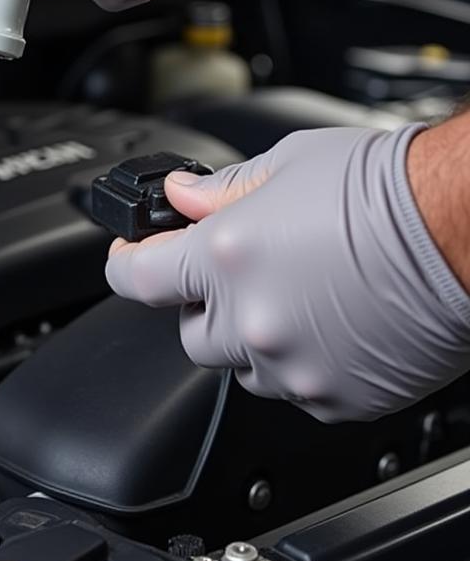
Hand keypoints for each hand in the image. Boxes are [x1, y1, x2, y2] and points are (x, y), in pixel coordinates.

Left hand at [105, 125, 469, 421]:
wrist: (468, 226)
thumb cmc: (391, 189)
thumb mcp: (289, 164)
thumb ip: (221, 192)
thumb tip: (181, 196)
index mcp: (226, 256)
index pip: (136, 279)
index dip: (125, 266)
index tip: (129, 259)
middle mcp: (250, 319)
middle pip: (188, 333)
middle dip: (201, 304)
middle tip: (238, 275)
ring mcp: (293, 365)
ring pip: (242, 369)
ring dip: (251, 339)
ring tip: (297, 297)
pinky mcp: (337, 396)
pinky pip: (295, 390)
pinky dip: (300, 365)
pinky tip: (330, 326)